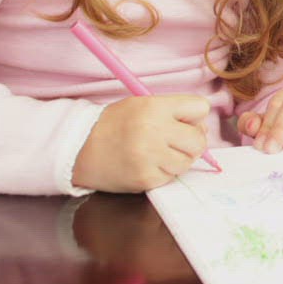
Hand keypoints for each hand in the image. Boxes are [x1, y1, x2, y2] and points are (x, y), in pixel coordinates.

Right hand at [71, 95, 212, 192]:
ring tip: (158, 153)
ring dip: (179, 159)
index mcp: (155, 107)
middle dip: (192, 141)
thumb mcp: (141, 104)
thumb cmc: (114, 124)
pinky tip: (148, 164)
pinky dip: (165, 172)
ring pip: (188, 161)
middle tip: (175, 141)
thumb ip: (173, 111)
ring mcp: (150, 158)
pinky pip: (172, 177)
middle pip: (199, 140)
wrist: (80, 149)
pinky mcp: (146, 179)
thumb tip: (202, 127)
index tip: (183, 121)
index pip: (201, 108)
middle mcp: (155, 131)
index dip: (194, 116)